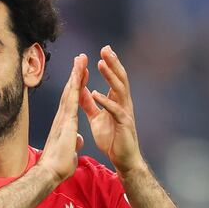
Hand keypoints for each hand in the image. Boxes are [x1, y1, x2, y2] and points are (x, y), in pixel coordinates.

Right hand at [37, 54, 88, 185]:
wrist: (50, 172)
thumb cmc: (58, 165)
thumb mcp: (71, 150)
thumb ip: (74, 141)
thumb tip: (78, 139)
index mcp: (65, 122)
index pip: (72, 100)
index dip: (77, 86)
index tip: (82, 74)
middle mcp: (62, 116)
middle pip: (70, 91)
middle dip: (76, 74)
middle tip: (81, 58)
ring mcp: (63, 117)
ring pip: (70, 90)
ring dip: (76, 74)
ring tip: (81, 58)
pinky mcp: (65, 120)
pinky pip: (72, 98)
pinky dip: (76, 85)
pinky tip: (79, 73)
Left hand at [80, 45, 144, 174]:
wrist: (123, 159)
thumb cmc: (112, 139)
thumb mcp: (97, 118)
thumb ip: (90, 104)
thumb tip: (83, 90)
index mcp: (116, 102)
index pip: (114, 79)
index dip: (109, 65)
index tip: (103, 51)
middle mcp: (123, 104)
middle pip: (119, 79)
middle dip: (113, 63)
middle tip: (106, 48)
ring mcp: (125, 113)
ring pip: (119, 90)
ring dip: (110, 76)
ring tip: (101, 64)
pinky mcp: (123, 124)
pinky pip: (115, 110)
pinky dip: (105, 101)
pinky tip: (97, 93)